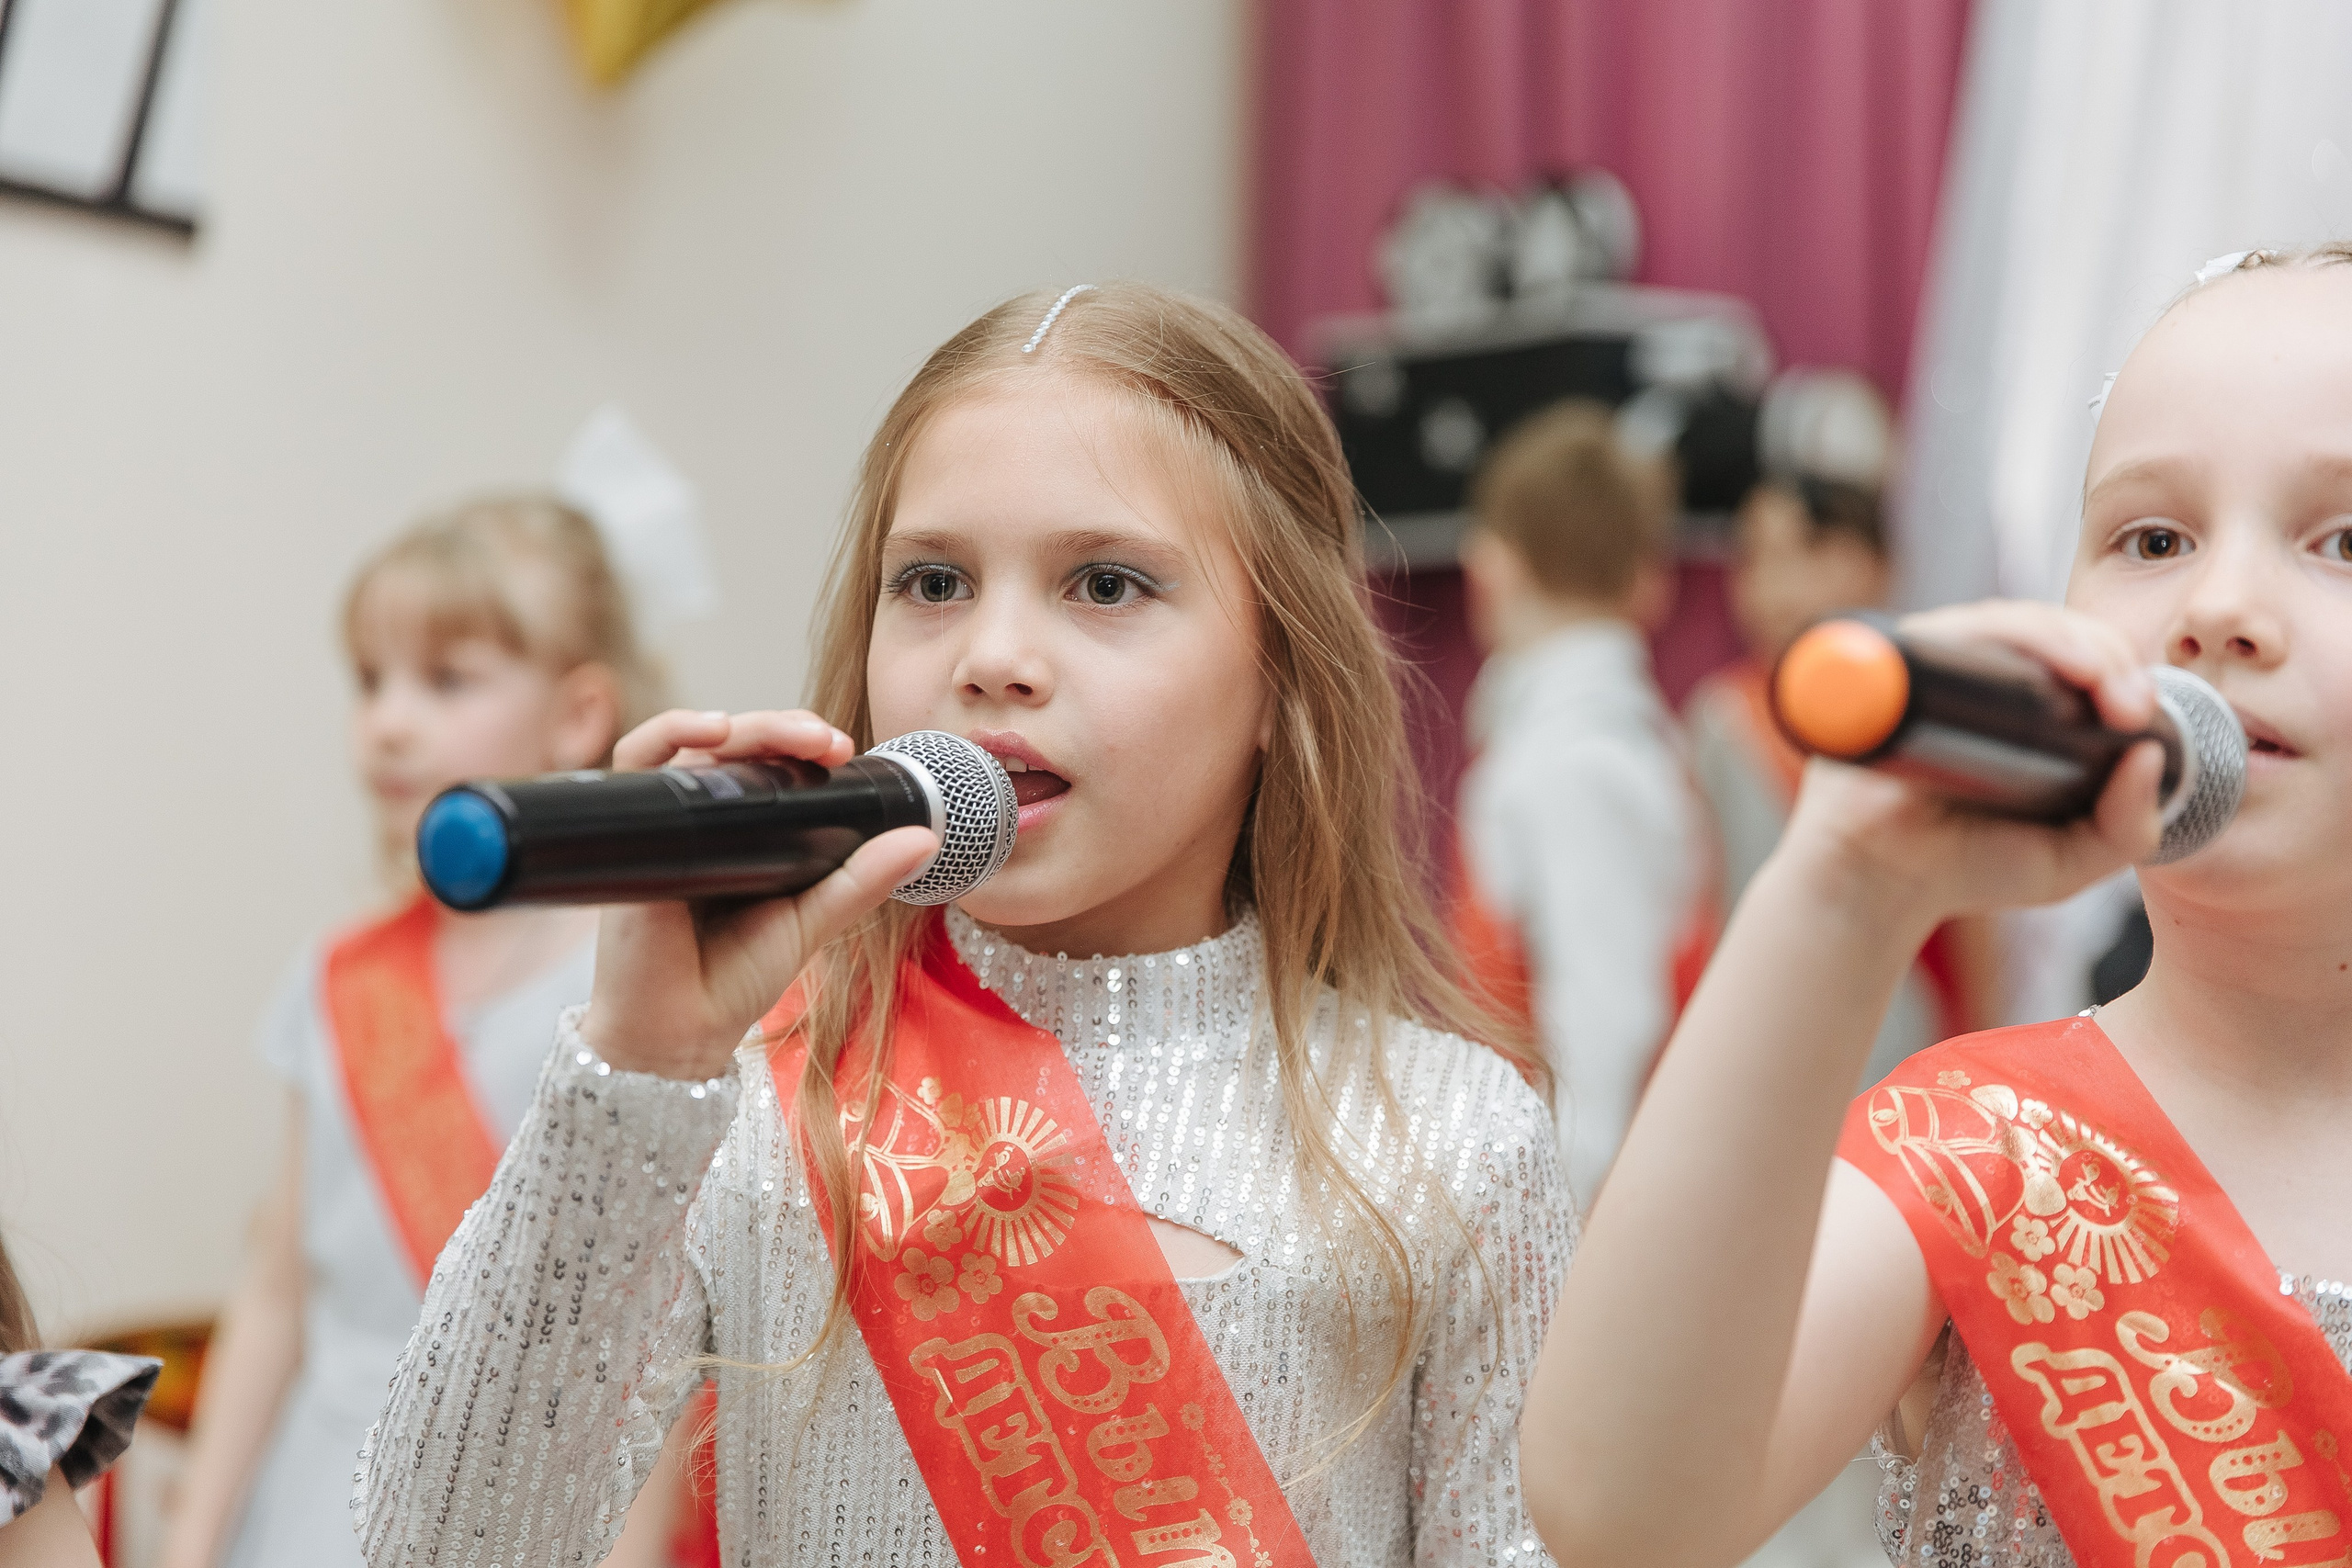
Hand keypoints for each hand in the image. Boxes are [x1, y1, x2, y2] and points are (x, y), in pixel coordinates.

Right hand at [577, 710, 939, 1079]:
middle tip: (826, 741)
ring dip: (741, 725)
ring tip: (789, 734)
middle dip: (782, 729)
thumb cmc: (735, 977)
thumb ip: (863, 878)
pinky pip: (636, 763)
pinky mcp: (627, 831)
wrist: (677, 1032)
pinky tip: (710, 733)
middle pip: (735, 745)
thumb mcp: (813, 918)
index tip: (843, 748)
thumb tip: (926, 838)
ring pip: (693, 744)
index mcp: (745, 831)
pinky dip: (669, 732)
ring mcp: (664, 820)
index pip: (769, 763)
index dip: (803, 744)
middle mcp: (703, 818)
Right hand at [1776, 599, 2165, 937]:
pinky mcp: (1901, 667)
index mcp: (2028, 711)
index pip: (2083, 659)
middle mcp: (1984, 680)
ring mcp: (1940, 669)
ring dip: (2063, 638)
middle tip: (2129, 703)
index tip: (2138, 714)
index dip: (2121, 671)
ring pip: (2010, 620)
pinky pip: (1954, 629)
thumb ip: (2129, 828)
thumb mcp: (2072, 861)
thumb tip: (2149, 755)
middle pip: (2055, 630)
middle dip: (2106, 654)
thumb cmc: (1964, 867)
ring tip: (2097, 678)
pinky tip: (2037, 659)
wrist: (1877, 883)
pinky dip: (2003, 631)